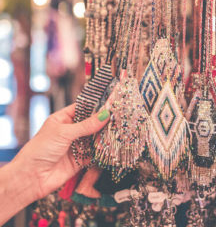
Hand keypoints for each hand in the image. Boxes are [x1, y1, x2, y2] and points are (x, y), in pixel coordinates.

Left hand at [0, 104, 109, 224]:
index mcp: (62, 120)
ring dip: (104, 137)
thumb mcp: (64, 132)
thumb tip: (105, 115)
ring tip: (118, 130)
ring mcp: (76, 146)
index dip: (95, 106)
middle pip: (91, 124)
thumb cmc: (40, 150)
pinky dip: (103, 151)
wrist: (31, 178)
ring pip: (94, 139)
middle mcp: (70, 132)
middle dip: (103, 122)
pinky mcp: (80, 160)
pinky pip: (94, 154)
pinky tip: (112, 146)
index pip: (82, 109)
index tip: (110, 104)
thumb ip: (86, 125)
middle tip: (118, 118)